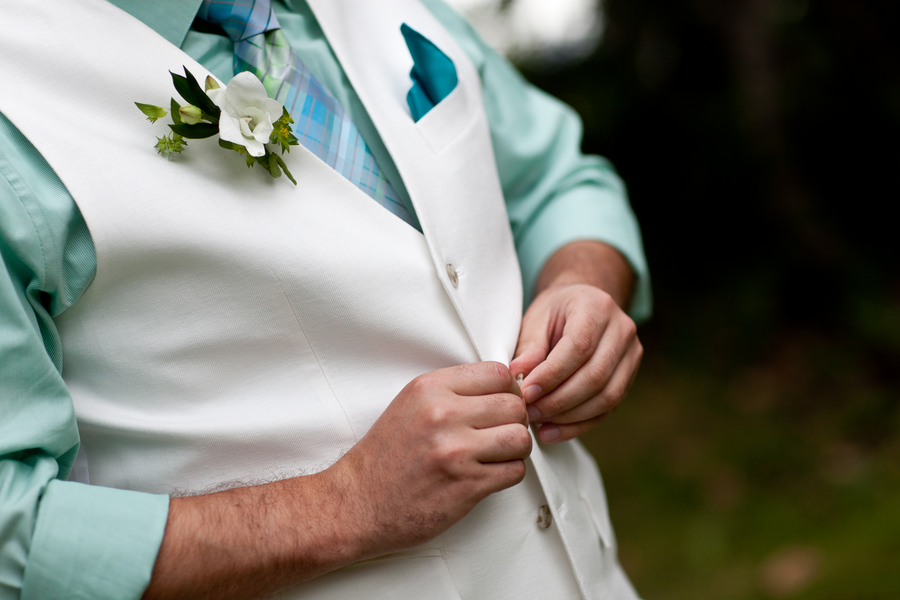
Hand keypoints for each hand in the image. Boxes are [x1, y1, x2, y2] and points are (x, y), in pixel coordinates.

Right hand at [328, 362, 531, 555]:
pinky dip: (507, 474)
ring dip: (515, 449)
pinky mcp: (466, 485)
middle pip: (515, 405)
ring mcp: (456, 451)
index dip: (508, 390)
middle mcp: (443, 415)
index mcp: (430, 388)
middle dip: (514, 421)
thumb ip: (453, 391)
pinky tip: (488, 474)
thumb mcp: (411, 404)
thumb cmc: (385, 456)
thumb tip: (504, 387)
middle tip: (499, 433)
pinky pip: (514, 471)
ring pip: (520, 438)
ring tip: (497, 454)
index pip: (498, 373)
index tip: (500, 404)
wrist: (357, 502)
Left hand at [510, 283, 641, 443]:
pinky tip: (552, 431)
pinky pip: (608, 408)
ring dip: (569, 416)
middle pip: (596, 376)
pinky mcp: (630, 377)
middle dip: (559, 400)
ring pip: (607, 397)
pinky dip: (580, 424)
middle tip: (529, 411)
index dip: (552, 374)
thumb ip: (530, 346)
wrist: (583, 304)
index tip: (526, 392)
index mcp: (596, 307)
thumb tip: (518, 374)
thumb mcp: (537, 318)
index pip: (579, 347)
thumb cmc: (555, 311)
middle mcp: (622, 330)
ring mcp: (631, 355)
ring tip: (538, 421)